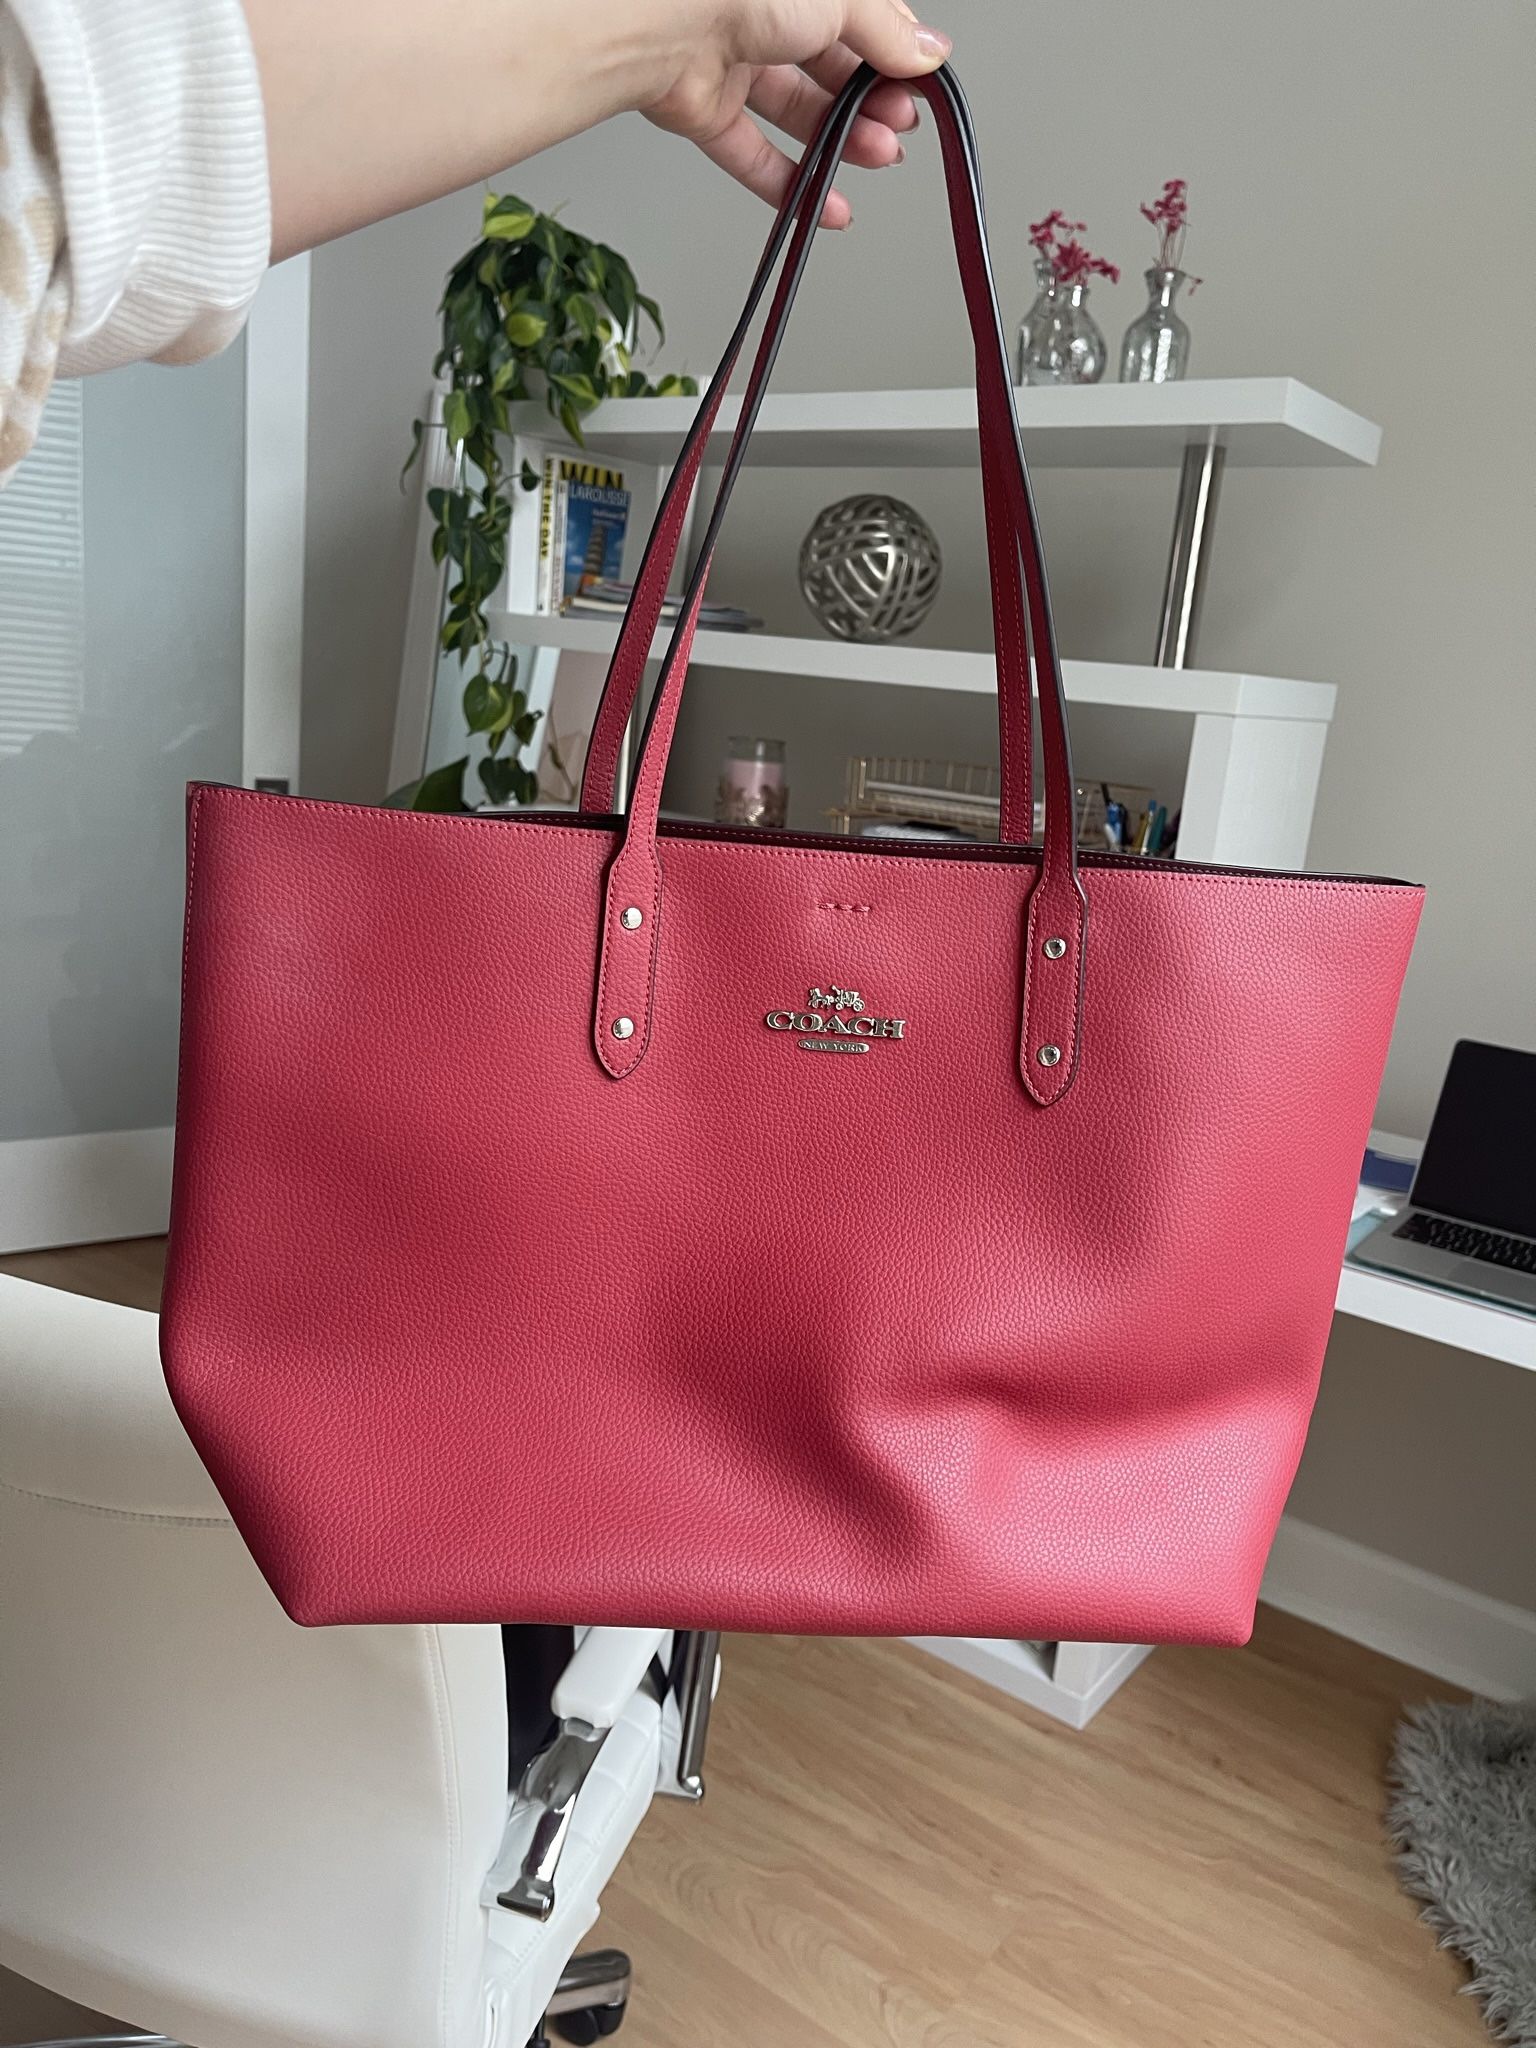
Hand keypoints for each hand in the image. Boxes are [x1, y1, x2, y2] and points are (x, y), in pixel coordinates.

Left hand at [640, 1, 952, 228]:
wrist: (659, 21)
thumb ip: (886, 32)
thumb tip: (929, 52)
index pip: (858, 16)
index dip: (892, 52)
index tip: (921, 84)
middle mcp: (763, 12)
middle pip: (828, 66)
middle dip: (871, 100)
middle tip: (900, 125)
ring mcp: (732, 61)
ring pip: (796, 110)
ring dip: (843, 140)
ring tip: (879, 156)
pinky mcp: (704, 110)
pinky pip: (752, 154)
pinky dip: (791, 184)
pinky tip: (827, 206)